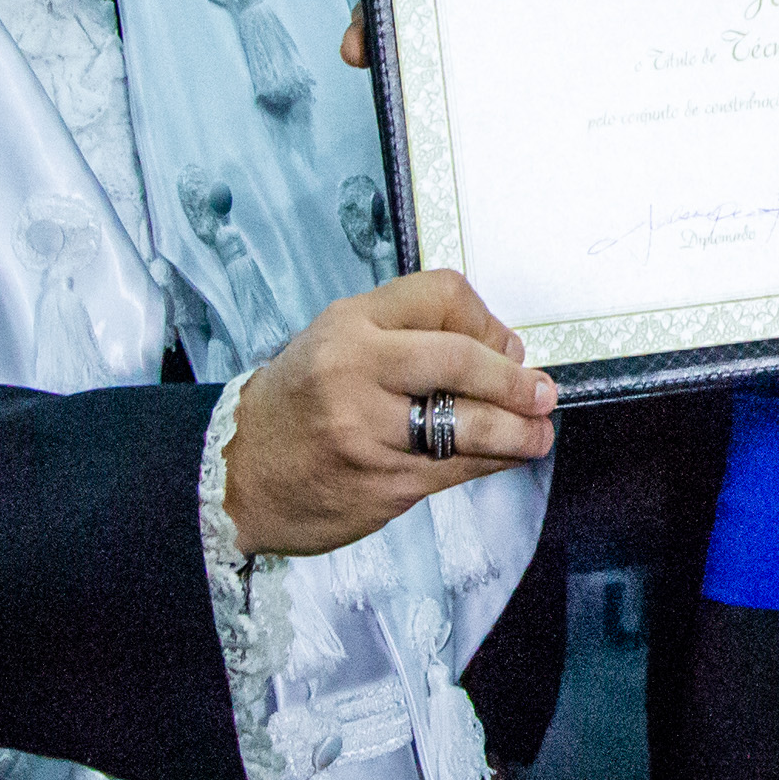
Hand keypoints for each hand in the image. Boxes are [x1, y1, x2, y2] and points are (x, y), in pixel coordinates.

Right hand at [220, 269, 557, 554]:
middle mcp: (357, 371)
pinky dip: (494, 461)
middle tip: (542, 391)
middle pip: (463, 359)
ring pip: (471, 424)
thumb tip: (504, 350)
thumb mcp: (340, 340)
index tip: (502, 344)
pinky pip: (458, 469)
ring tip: (539, 431)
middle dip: (514, 378)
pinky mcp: (384, 484)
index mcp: (349, 324)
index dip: (486, 319)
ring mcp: (369, 431)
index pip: (444, 295)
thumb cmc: (299, 402)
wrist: (237, 475)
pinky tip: (510, 455)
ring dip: (520, 430)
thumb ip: (412, 332)